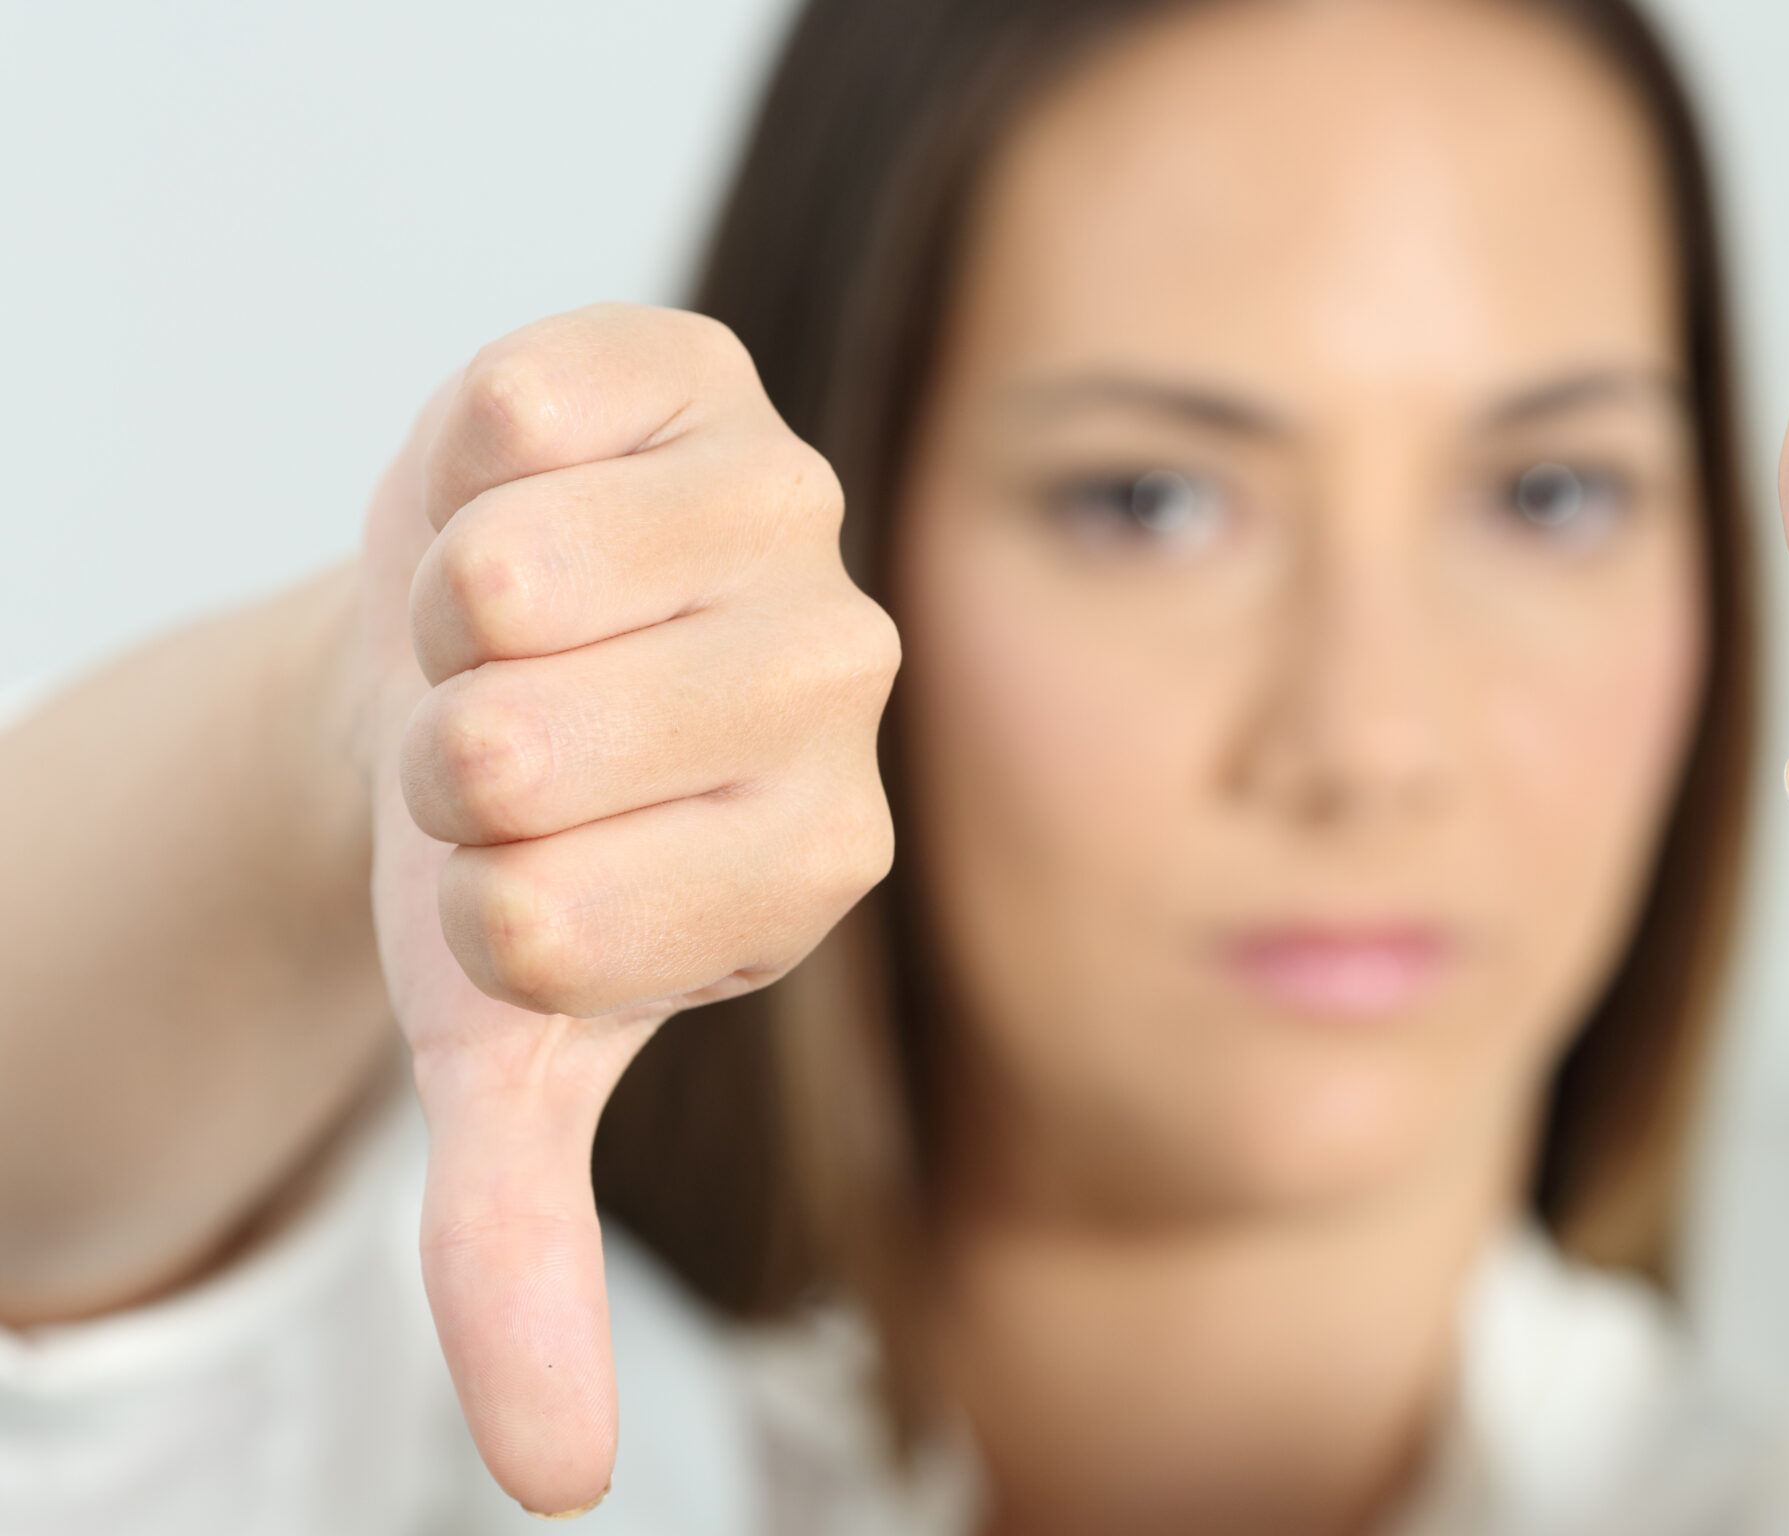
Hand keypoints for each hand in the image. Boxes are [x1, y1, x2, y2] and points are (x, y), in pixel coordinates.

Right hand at [357, 305, 895, 1513]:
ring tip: (502, 640)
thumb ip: (526, 1255)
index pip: (554, 932)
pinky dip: (463, 461)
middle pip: (525, 754)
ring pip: (521, 578)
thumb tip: (557, 1484)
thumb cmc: (499, 862)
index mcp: (813, 868)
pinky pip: (532, 403)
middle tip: (496, 750)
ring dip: (432, 631)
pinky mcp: (705, 379)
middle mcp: (846, 684)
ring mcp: (791, 517)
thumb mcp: (507, 1060)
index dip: (459, 907)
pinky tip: (522, 500)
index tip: (504, 884)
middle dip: (434, 768)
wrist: (466, 670)